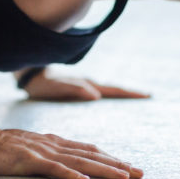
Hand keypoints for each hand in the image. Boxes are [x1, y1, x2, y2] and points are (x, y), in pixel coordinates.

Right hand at [0, 124, 143, 178]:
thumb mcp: (28, 148)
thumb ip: (47, 154)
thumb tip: (66, 164)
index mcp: (53, 142)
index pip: (88, 150)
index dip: (111, 158)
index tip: (130, 167)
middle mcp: (52, 145)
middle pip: (91, 155)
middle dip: (117, 164)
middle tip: (140, 174)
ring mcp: (40, 152)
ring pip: (78, 162)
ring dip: (103, 170)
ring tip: (124, 177)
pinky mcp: (26, 161)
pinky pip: (52, 169)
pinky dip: (69, 176)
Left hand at [25, 73, 150, 101]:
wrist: (30, 77)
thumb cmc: (42, 84)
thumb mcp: (56, 88)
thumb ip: (74, 89)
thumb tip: (96, 95)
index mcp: (87, 85)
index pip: (113, 90)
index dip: (130, 94)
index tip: (147, 95)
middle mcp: (89, 85)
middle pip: (115, 89)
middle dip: (132, 93)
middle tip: (149, 96)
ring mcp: (86, 86)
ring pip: (109, 90)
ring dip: (123, 95)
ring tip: (138, 98)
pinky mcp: (81, 90)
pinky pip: (101, 93)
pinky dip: (111, 96)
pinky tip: (113, 101)